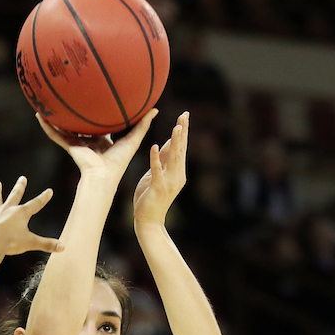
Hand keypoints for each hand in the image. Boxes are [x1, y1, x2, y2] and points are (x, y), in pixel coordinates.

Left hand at [0, 177, 60, 255]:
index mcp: (21, 213)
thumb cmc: (11, 242)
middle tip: (22, 178)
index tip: (49, 191)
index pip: (36, 204)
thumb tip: (63, 247)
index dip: (44, 197)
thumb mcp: (31, 243)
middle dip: (20, 187)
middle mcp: (8, 209)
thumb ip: (47, 244)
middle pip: (15, 195)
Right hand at [36, 109, 157, 185]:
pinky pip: (55, 134)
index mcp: (103, 141)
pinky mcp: (69, 146)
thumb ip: (143, 124)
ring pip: (64, 128)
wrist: (103, 176)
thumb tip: (155, 108)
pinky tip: (38, 115)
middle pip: (80, 125)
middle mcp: (88, 141)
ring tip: (47, 103)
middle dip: (75, 114)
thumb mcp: (134, 139)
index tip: (96, 100)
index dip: (98, 114)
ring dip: (55, 117)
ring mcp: (77, 144)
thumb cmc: (119, 162)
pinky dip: (46, 126)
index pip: (100, 125)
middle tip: (71, 96)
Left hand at [133, 111, 188, 227]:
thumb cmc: (150, 198)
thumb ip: (163, 159)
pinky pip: (157, 170)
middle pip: (181, 149)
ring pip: (173, 158)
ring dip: (175, 141)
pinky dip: (155, 158)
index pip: (181, 147)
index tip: (185, 115)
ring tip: (177, 126)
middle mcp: (177, 175)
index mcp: (177, 171)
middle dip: (183, 131)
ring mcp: (169, 182)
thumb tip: (168, 141)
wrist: (149, 221)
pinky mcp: (158, 187)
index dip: (183, 130)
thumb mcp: (157, 174)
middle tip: (185, 114)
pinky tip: (153, 146)